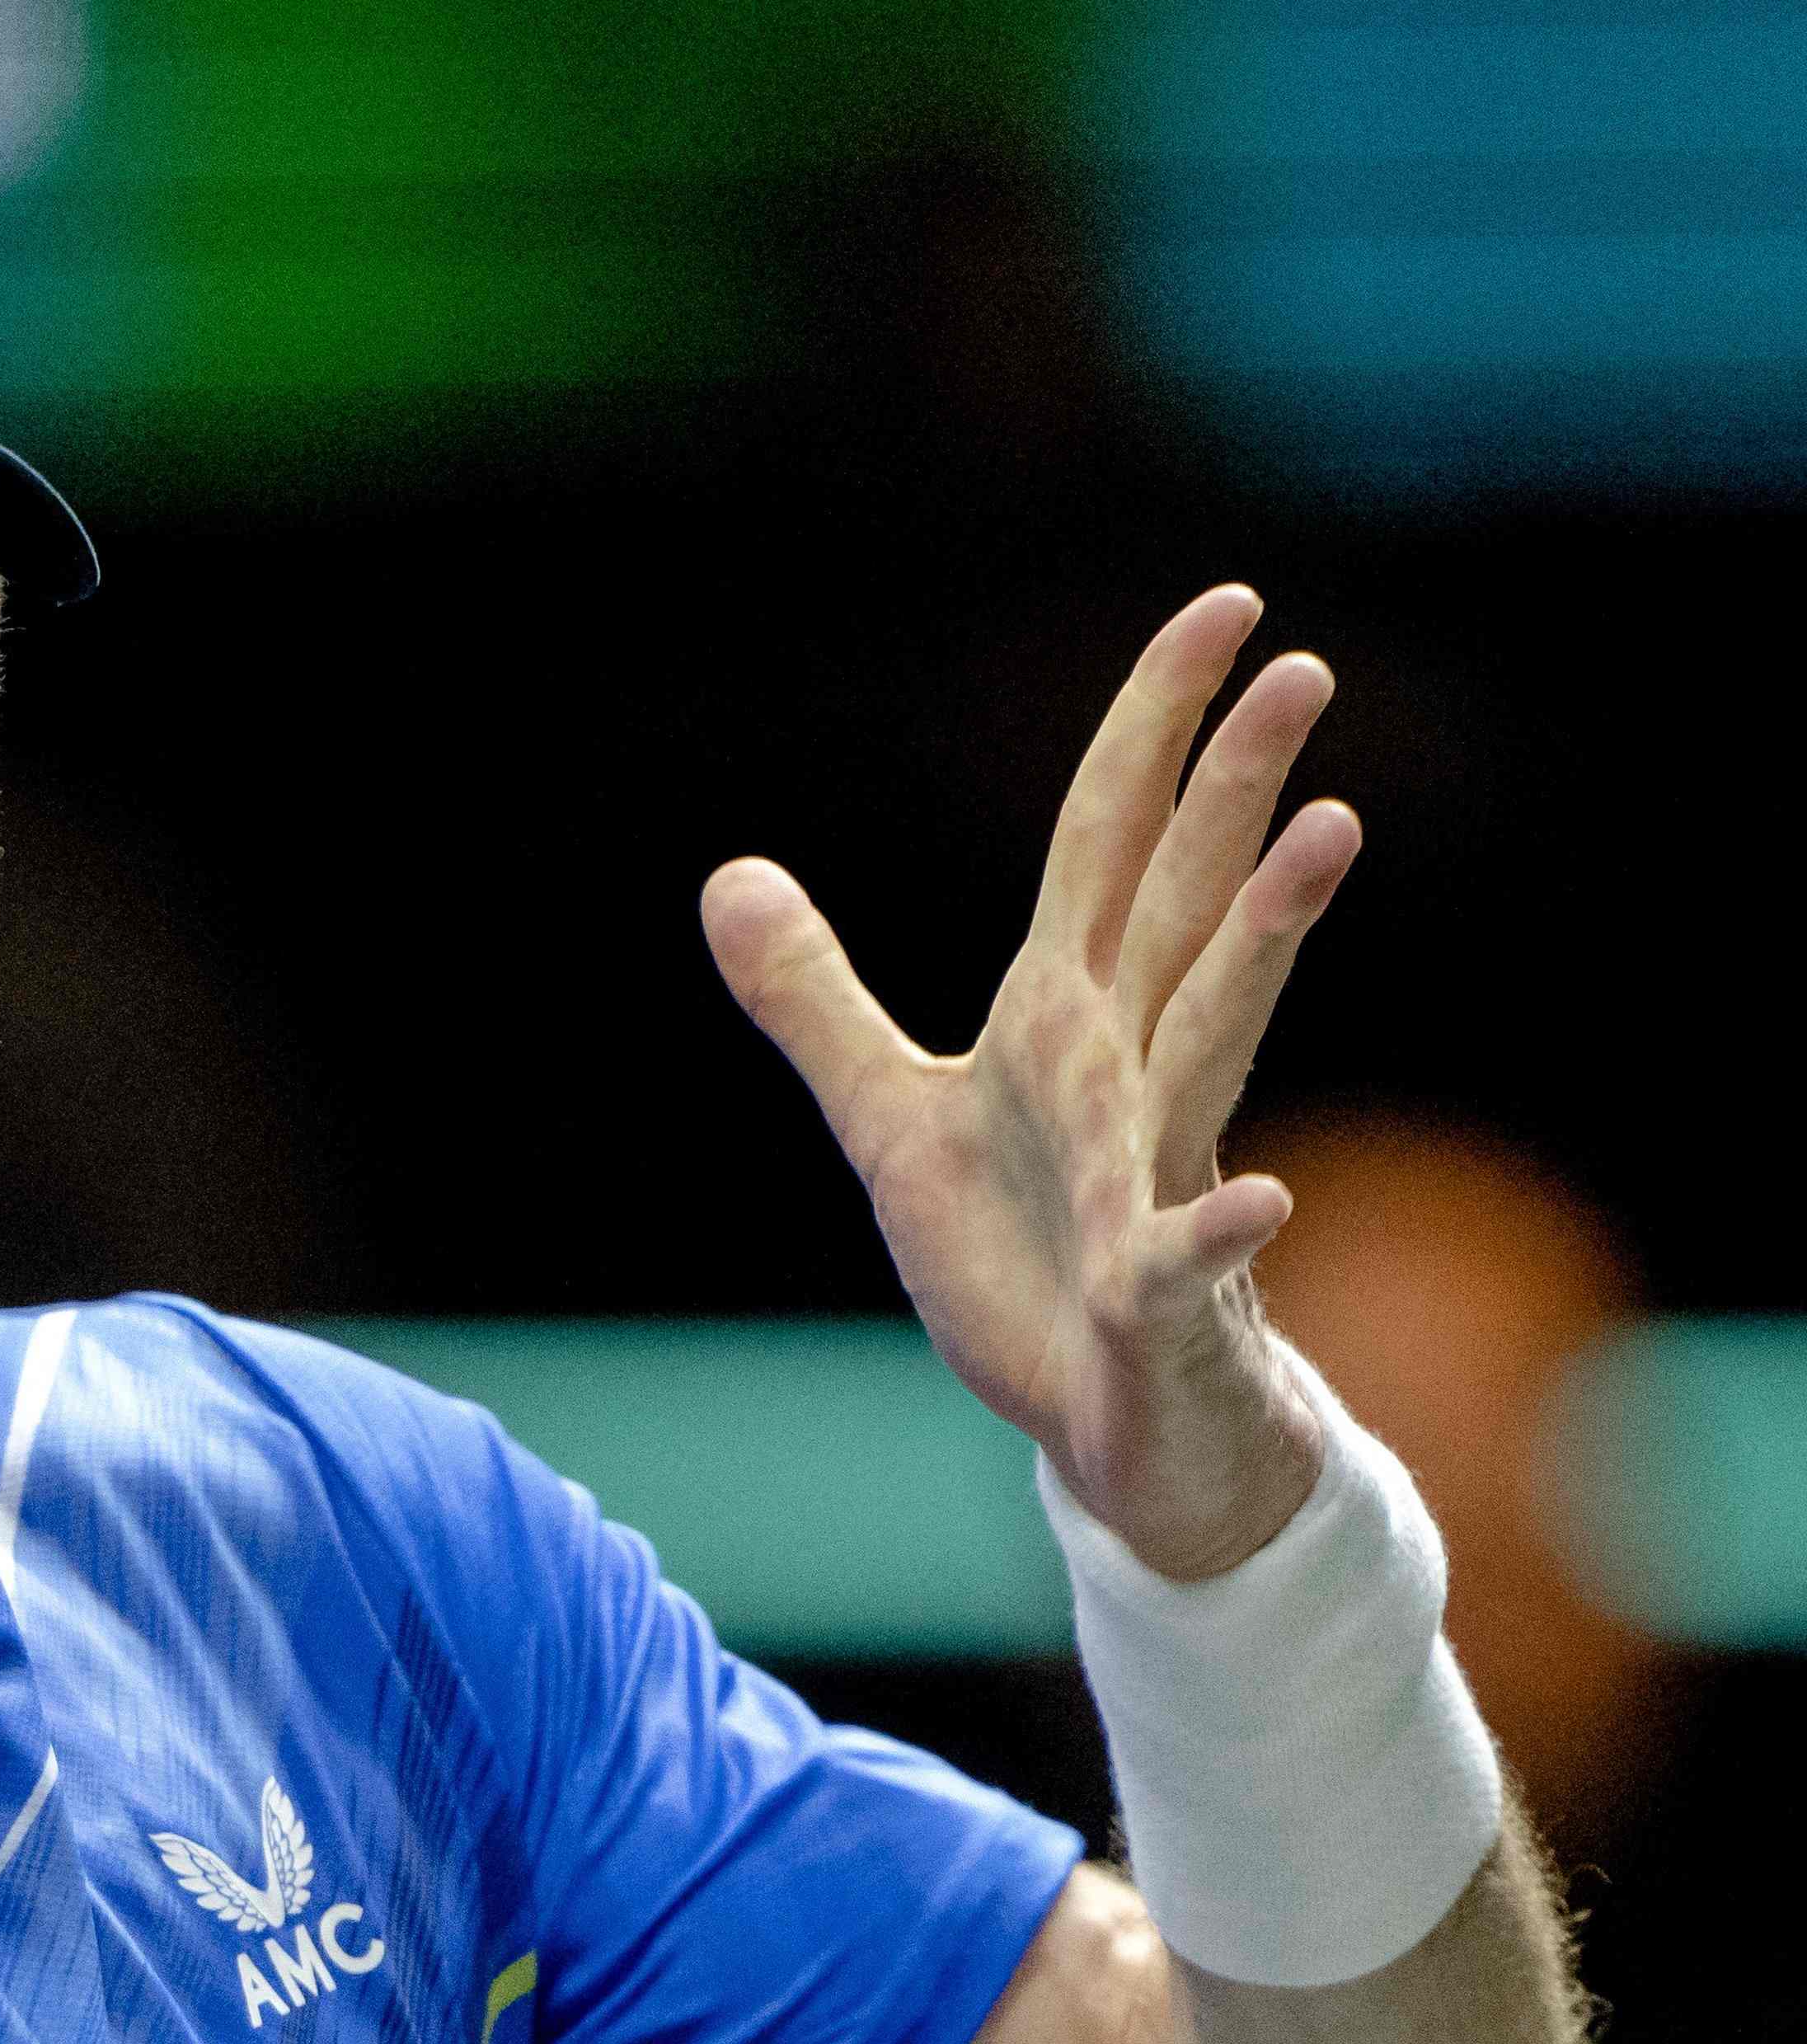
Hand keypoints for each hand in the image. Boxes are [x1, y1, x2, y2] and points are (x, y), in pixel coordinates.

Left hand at [702, 586, 1354, 1580]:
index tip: (1224, 610)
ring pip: (1213, 1036)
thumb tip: (728, 875)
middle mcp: (1125, 1073)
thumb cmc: (1020, 1261)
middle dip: (1235, 789)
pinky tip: (1259, 1202)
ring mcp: (1154, 1174)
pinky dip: (1217, 1229)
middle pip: (1183, 904)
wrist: (1104, 1418)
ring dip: (1267, 935)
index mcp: (1062, 1022)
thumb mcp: (889, 1118)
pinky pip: (1183, 1256)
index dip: (1154, 729)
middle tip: (1304, 664)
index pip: (1112, 844)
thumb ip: (815, 1000)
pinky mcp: (1154, 1293)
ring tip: (1329, 830)